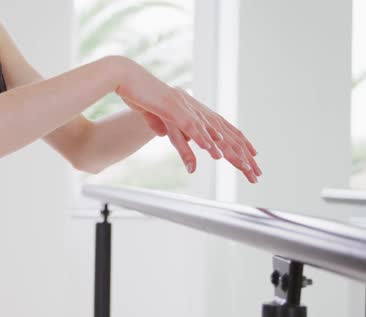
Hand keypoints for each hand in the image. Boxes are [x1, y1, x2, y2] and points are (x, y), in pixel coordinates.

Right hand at [113, 57, 260, 182]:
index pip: (222, 130)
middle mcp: (195, 109)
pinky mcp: (173, 109)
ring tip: (243, 166)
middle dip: (242, 155)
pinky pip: (191, 127)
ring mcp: (185, 108)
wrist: (125, 78)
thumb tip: (162, 134)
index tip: (253, 158)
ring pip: (212, 133)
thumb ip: (160, 127)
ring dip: (229, 151)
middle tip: (256, 173)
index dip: (238, 144)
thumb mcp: (153, 118)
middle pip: (224, 134)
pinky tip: (214, 150)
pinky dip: (204, 139)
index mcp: (193, 111)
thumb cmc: (139, 96)